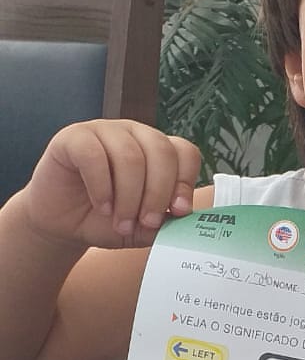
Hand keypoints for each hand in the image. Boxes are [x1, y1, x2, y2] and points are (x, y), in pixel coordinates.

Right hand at [22, 119, 200, 249]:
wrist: (64, 224)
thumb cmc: (104, 220)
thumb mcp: (141, 228)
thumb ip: (163, 221)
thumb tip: (181, 217)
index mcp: (156, 151)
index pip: (184, 152)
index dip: (185, 181)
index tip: (177, 211)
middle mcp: (134, 134)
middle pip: (160, 151)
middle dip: (157, 193)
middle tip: (147, 222)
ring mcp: (104, 131)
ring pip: (129, 155)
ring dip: (128, 197)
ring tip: (121, 221)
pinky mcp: (74, 137)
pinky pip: (94, 155)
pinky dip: (101, 187)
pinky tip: (101, 206)